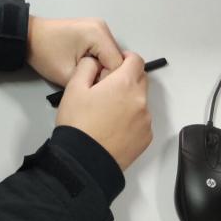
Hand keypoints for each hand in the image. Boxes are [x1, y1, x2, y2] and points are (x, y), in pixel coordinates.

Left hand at [26, 15, 123, 86]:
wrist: (28, 37)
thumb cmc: (45, 54)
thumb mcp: (68, 75)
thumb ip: (92, 83)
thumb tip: (107, 89)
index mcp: (98, 34)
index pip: (118, 65)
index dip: (109, 82)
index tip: (95, 92)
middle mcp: (103, 27)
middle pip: (117, 59)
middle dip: (107, 76)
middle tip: (91, 88)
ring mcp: (99, 28)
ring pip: (112, 57)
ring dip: (103, 70)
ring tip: (88, 80)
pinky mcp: (93, 32)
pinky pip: (104, 52)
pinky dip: (99, 63)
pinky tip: (88, 71)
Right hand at [56, 54, 151, 170]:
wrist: (84, 161)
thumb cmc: (78, 123)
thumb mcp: (74, 87)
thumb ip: (88, 66)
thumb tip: (97, 62)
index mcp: (125, 84)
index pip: (136, 60)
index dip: (125, 58)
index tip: (113, 66)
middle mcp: (141, 100)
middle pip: (141, 79)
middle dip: (127, 78)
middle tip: (106, 89)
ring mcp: (146, 121)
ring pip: (141, 101)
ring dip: (129, 99)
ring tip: (108, 112)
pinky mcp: (146, 138)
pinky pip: (141, 120)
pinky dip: (131, 119)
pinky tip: (114, 127)